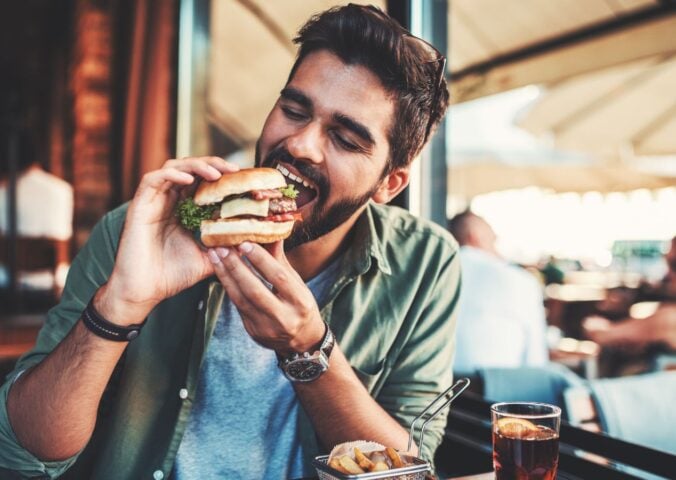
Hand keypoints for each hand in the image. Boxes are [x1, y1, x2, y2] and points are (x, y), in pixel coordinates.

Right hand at [99, 157, 238, 323]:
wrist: (143, 292)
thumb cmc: (171, 276)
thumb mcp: (208, 259)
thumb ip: (227, 249)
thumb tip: (253, 242)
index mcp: (183, 210)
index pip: (203, 182)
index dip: (222, 176)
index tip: (243, 179)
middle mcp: (168, 202)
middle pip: (190, 169)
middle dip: (213, 165)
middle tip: (234, 170)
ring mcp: (153, 202)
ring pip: (173, 168)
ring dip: (195, 166)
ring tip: (216, 174)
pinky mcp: (139, 206)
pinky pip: (152, 180)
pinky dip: (171, 174)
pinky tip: (188, 179)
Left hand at [207, 241, 324, 353]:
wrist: (301, 340)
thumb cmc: (300, 305)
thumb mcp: (297, 284)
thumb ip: (280, 261)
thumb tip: (271, 231)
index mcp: (300, 302)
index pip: (278, 277)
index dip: (261, 259)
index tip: (245, 243)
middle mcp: (284, 317)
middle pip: (255, 290)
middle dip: (236, 267)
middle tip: (222, 248)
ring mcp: (266, 327)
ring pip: (241, 299)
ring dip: (226, 276)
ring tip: (215, 256)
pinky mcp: (253, 331)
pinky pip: (237, 306)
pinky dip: (228, 287)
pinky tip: (221, 271)